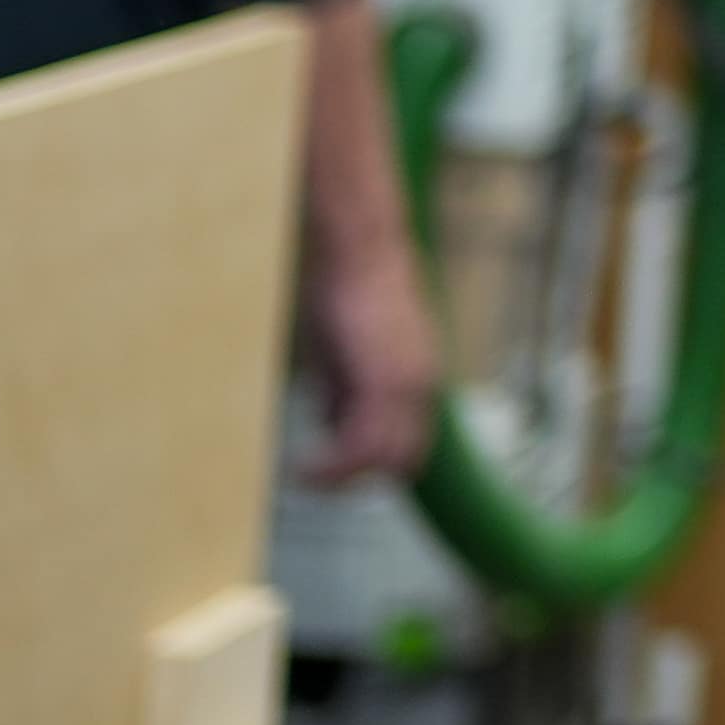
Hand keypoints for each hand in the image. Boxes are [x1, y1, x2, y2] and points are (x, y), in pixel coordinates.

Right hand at [301, 220, 442, 486]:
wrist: (356, 246)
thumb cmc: (343, 288)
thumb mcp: (342, 349)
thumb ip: (343, 388)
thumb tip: (331, 422)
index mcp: (417, 377)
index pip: (407, 442)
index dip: (373, 464)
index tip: (334, 470)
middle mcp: (422, 384)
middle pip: (402, 458)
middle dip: (359, 476)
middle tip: (315, 478)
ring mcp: (408, 383)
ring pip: (384, 458)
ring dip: (342, 476)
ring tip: (304, 477)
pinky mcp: (384, 380)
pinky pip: (363, 445)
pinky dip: (334, 466)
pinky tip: (302, 468)